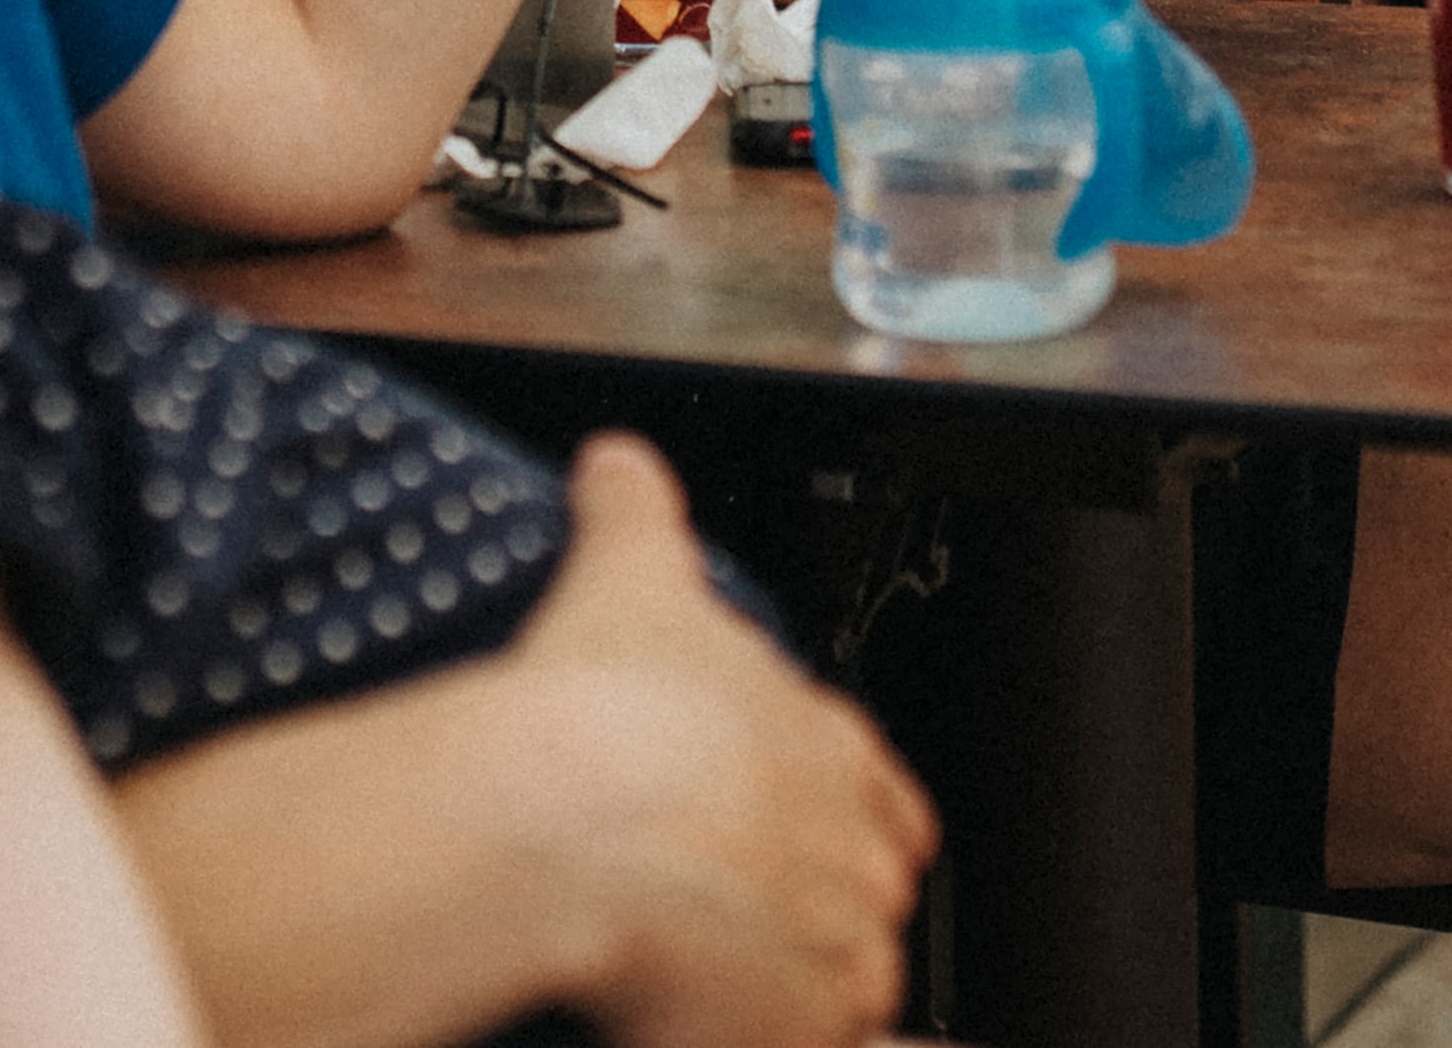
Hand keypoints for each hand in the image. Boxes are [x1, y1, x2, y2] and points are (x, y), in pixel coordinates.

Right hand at [510, 435, 932, 1047]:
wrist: (577, 819)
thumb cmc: (608, 705)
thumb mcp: (627, 573)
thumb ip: (634, 511)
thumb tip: (619, 461)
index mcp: (823, 737)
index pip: (874, 786)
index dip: (836, 805)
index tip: (792, 817)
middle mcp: (848, 843)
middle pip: (861, 888)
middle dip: (809, 897)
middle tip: (725, 900)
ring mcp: (832, 944)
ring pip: (842, 979)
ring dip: (791, 978)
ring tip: (709, 976)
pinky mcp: (797, 1031)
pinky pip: (803, 1042)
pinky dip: (760, 1033)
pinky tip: (697, 1019)